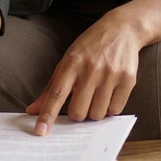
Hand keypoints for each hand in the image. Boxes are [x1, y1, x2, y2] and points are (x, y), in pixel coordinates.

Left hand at [26, 7, 143, 135]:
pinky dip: (110, 107)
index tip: (40, 131)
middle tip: (81, 102)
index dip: (48, 114)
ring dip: (94, 111)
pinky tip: (110, 93)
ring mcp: (110, 74)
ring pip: (97, 114)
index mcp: (72, 63)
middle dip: (77, 114)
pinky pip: (115, 110)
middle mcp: (91, 68)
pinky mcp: (128, 79)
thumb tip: (33, 110)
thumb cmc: (90, 47)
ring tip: (97, 95)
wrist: (122, 29)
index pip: (56, 94)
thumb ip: (51, 88)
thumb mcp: (68, 60)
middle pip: (78, 111)